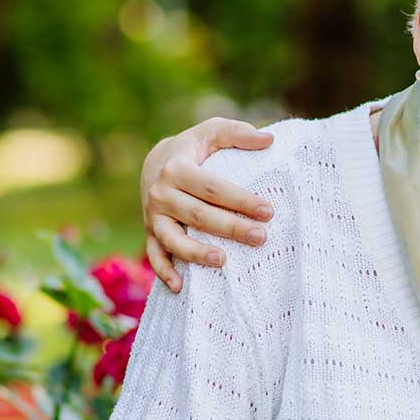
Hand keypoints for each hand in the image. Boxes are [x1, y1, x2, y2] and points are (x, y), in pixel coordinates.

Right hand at [141, 118, 274, 291]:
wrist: (154, 164)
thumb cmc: (195, 149)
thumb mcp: (212, 132)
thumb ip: (238, 133)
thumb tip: (269, 139)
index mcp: (178, 168)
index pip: (213, 188)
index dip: (240, 200)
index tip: (268, 211)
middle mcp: (162, 193)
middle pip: (198, 215)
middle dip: (230, 228)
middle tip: (261, 237)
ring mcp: (153, 216)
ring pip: (173, 239)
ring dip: (196, 252)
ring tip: (223, 261)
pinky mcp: (150, 233)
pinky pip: (155, 256)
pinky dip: (164, 272)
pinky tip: (181, 288)